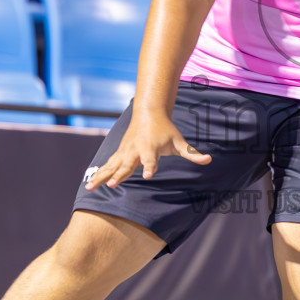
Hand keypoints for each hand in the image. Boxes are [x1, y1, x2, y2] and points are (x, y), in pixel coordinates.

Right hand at [82, 111, 209, 189]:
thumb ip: (192, 153)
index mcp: (150, 148)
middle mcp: (135, 151)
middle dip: (119, 175)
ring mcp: (125, 152)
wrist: (148, 111)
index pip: (150, 160)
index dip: (149, 167)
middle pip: (126, 165)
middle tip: (112, 185)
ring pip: (112, 166)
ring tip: (90, 188)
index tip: (147, 175)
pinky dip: (99, 174)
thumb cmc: (166, 129)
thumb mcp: (179, 141)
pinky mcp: (119, 153)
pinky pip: (108, 165)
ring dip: (101, 176)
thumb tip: (209, 160)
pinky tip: (90, 184)